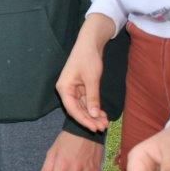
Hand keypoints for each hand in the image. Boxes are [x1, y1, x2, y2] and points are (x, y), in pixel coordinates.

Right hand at [56, 15, 115, 131]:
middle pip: (77, 109)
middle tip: (103, 127)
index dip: (84, 120)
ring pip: (82, 107)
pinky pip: (86, 101)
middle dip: (90, 119)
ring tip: (105, 123)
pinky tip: (103, 115)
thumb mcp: (92, 78)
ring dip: (93, 115)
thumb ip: (92, 97)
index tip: (95, 128)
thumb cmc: (88, 58)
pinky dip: (94, 108)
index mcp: (64, 88)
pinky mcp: (80, 87)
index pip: (72, 109)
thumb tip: (94, 115)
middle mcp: (66, 90)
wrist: (90, 42)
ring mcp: (73, 89)